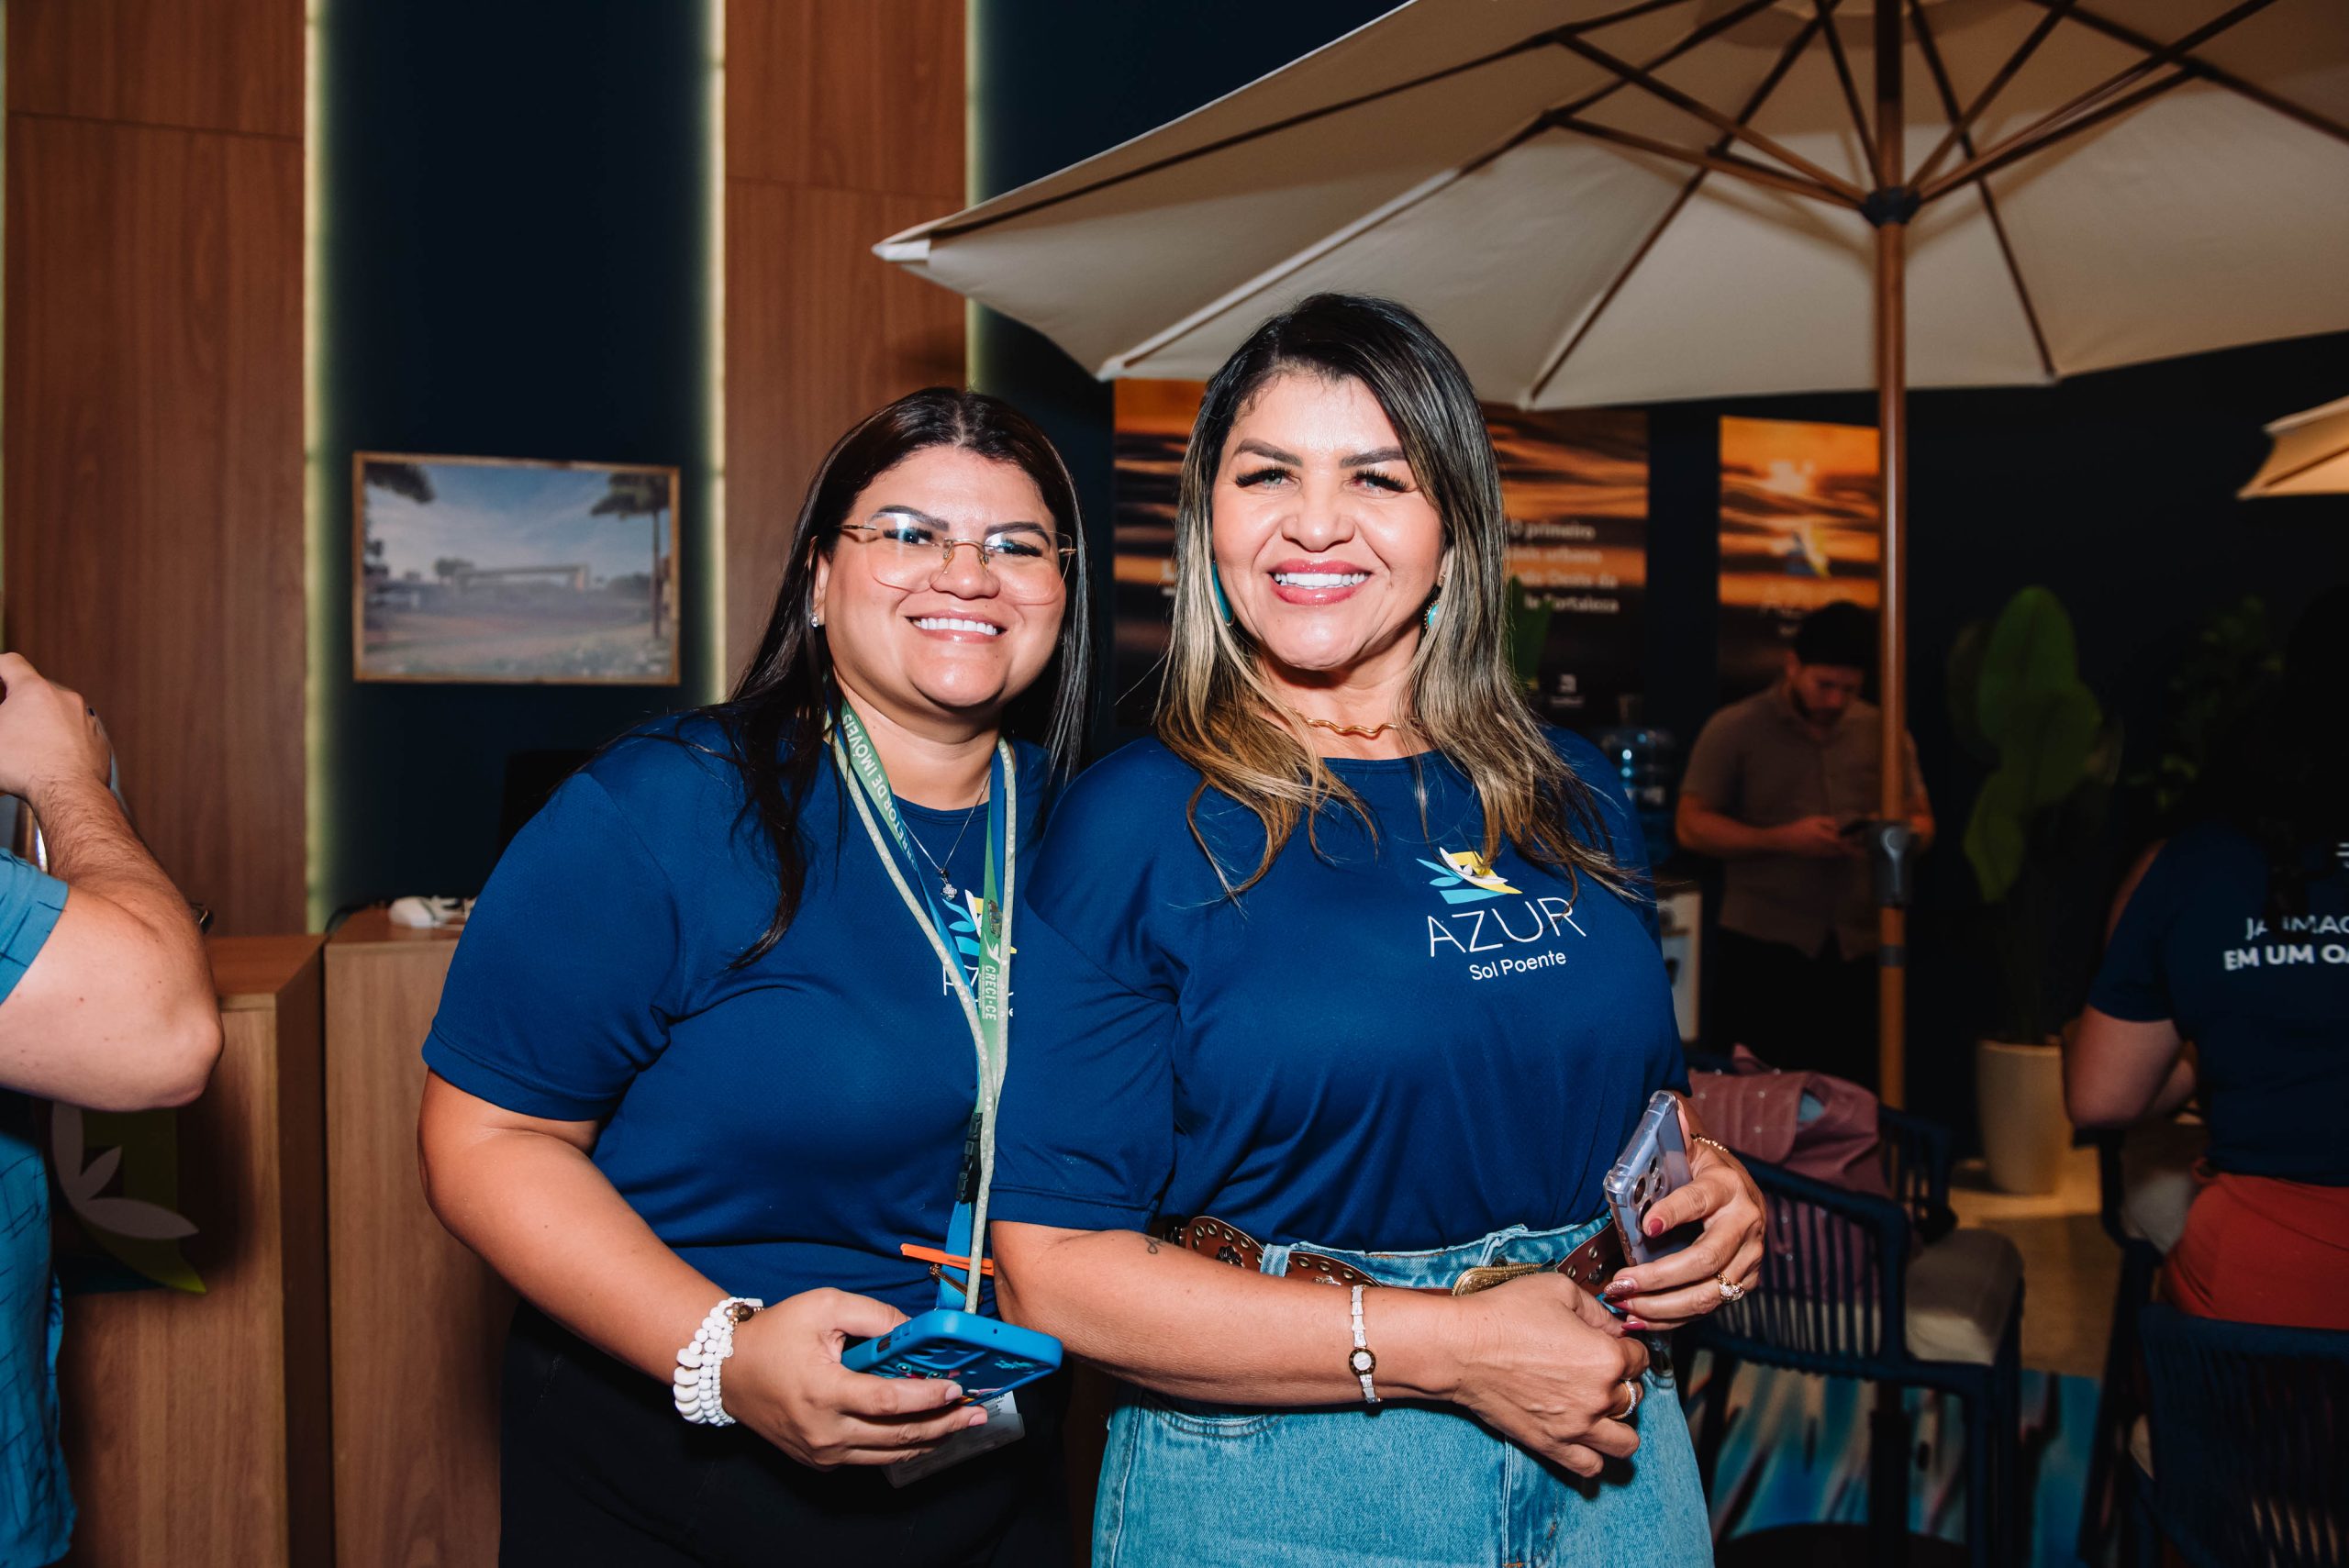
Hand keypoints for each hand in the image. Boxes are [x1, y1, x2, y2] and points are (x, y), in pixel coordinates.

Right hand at [0, 653, 111, 803]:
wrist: (68, 793)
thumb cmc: (23, 765)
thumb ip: (0, 717)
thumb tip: (5, 721)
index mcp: (34, 690)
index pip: (11, 663)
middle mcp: (65, 698)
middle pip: (36, 690)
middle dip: (18, 701)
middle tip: (6, 720)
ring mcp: (86, 719)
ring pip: (57, 713)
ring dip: (41, 722)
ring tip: (27, 745)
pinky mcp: (99, 740)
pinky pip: (75, 733)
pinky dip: (61, 740)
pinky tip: (49, 758)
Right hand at [718, 1288, 986, 1468]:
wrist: (729, 1370)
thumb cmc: (777, 1333)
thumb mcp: (825, 1306)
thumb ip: (876, 1316)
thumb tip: (917, 1330)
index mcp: (825, 1390)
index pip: (889, 1402)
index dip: (928, 1397)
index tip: (958, 1389)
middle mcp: (824, 1430)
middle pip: (898, 1436)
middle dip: (944, 1425)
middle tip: (976, 1413)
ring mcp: (821, 1451)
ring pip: (889, 1454)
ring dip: (930, 1441)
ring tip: (962, 1425)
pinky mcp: (818, 1460)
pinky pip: (869, 1459)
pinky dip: (901, 1448)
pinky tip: (925, 1433)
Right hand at [1441, 1275, 1649, 1477]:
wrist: (1461, 1348)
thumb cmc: (1506, 1314)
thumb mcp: (1559, 1290)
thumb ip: (1598, 1310)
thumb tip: (1616, 1328)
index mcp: (1605, 1358)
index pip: (1640, 1358)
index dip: (1627, 1346)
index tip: (1609, 1342)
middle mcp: (1598, 1398)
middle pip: (1633, 1396)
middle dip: (1621, 1380)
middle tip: (1596, 1368)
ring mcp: (1575, 1428)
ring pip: (1625, 1442)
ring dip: (1619, 1423)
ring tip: (1599, 1406)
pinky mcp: (1551, 1445)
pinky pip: (1592, 1466)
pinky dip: (1595, 1454)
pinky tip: (1583, 1433)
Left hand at [1605, 1099, 1764, 1329]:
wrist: (1737, 1191)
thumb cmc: (1702, 1170)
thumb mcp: (1691, 1147)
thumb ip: (1678, 1131)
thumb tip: (1670, 1105)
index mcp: (1728, 1186)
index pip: (1699, 1201)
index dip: (1673, 1213)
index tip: (1646, 1225)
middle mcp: (1746, 1224)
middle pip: (1704, 1259)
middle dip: (1659, 1277)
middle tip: (1620, 1284)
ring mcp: (1749, 1258)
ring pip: (1708, 1293)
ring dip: (1662, 1306)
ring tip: (1625, 1305)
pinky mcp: (1744, 1282)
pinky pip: (1707, 1307)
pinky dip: (1672, 1319)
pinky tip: (1641, 1318)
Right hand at [1774, 815, 1856, 858]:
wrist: (1786, 840)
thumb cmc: (1800, 828)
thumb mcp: (1815, 820)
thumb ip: (1830, 822)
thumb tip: (1843, 824)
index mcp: (1827, 838)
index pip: (1846, 841)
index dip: (1856, 840)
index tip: (1863, 838)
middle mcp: (1827, 848)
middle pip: (1846, 851)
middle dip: (1857, 850)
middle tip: (1866, 849)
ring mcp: (1823, 853)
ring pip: (1841, 853)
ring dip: (1850, 851)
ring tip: (1859, 848)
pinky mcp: (1820, 856)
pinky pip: (1834, 854)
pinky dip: (1841, 851)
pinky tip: (1843, 848)